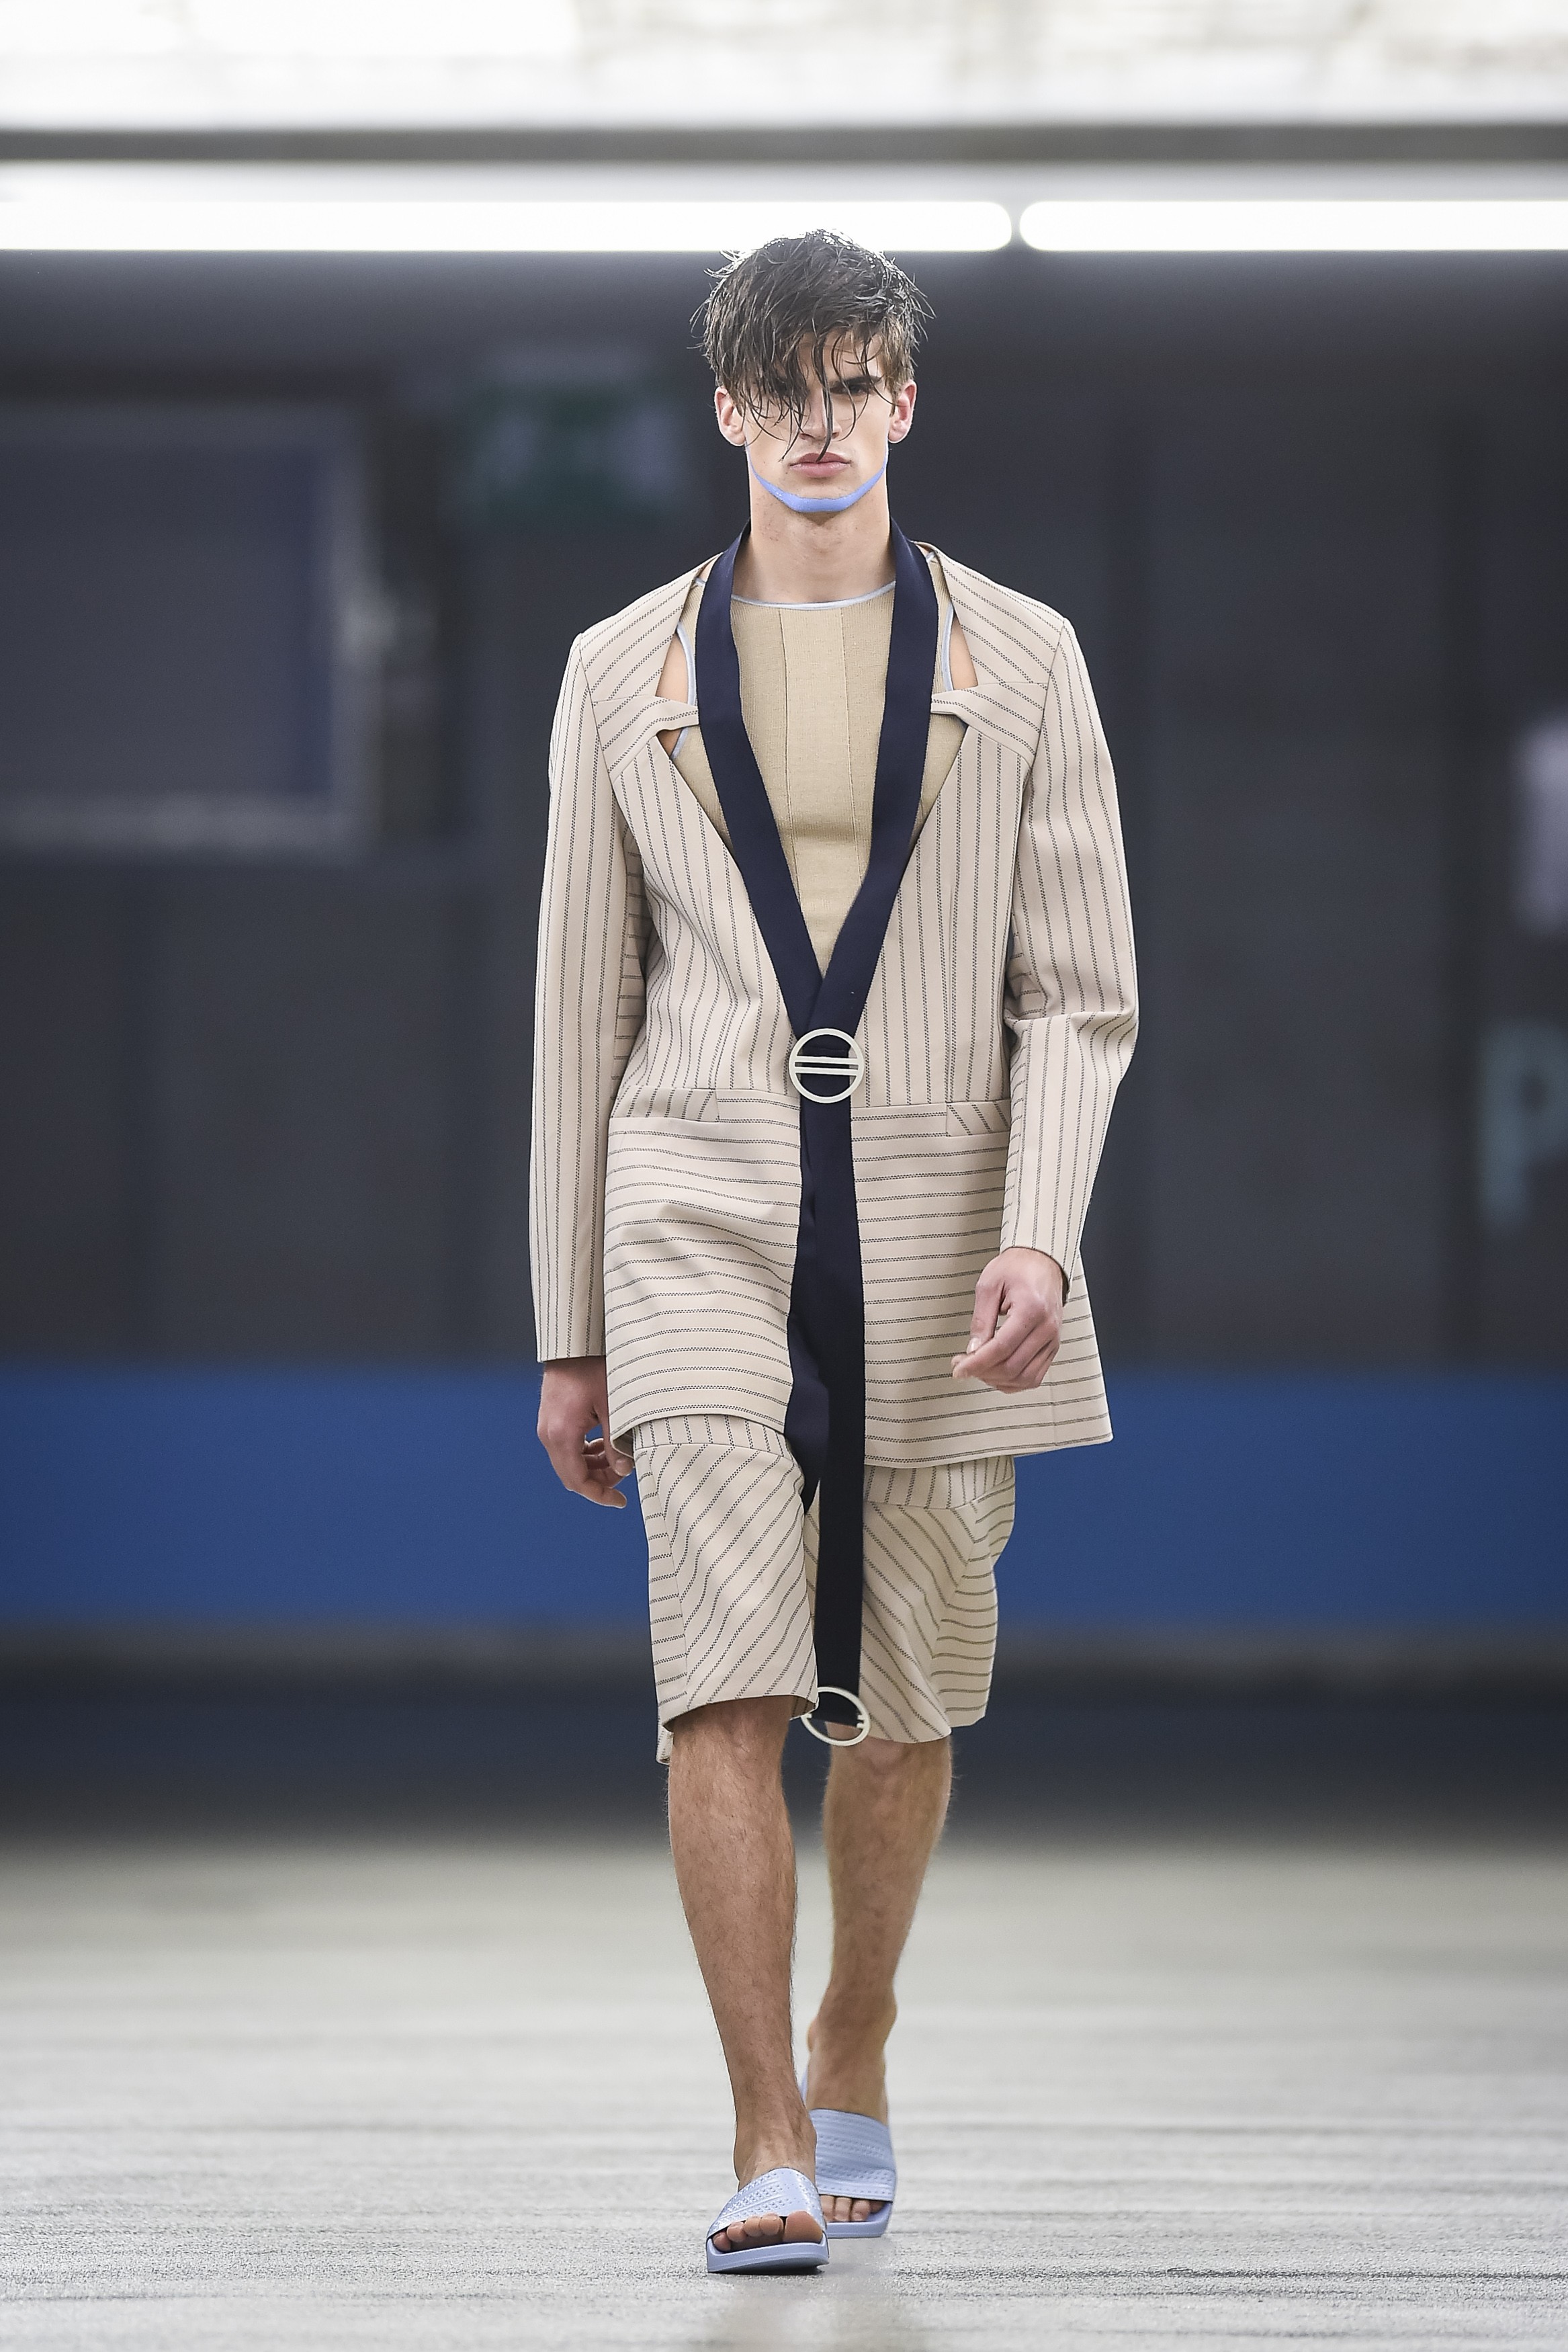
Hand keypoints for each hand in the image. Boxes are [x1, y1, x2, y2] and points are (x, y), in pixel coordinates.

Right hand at [537, 1356, 633, 1506]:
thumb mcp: (612, 1407)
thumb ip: (616, 1442)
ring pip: (570, 1462)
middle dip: (599, 1480)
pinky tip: (604, 1442)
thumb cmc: (592, 1369)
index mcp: (561, 1435)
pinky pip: (567, 1447)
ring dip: (593, 1466)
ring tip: (618, 1455)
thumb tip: (625, 1470)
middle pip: (572, 1475)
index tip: (620, 1502)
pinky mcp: (551, 1419)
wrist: (573, 1344)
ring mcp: (547, 1427)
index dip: (600, 1495)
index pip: (578, 1481)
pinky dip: (585, 1452)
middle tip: (625, 1471)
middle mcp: (548, 1434)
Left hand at [951, 1248, 1064, 1392]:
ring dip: (997, 1380)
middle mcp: (1047, 1328)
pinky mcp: (1053, 1346)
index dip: (976, 1364)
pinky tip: (997, 1374)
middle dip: (982, 1372)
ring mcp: (1053, 1339)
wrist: (1042, 1261)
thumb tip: (973, 1350)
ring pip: (1025, 1378)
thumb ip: (980, 1320)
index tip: (959, 1369)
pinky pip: (1035, 1376)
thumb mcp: (989, 1286)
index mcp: (1031, 1309)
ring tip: (979, 1369)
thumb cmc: (1018, 1267)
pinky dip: (1014, 1382)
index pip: (1001, 1348)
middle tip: (963, 1366)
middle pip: (1012, 1367)